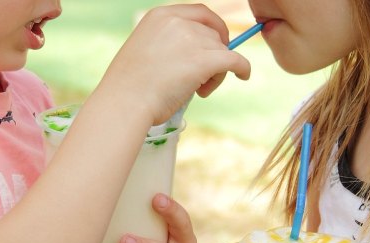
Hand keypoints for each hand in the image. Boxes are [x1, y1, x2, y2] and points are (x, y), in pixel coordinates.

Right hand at [99, 4, 251, 123]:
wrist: (125, 102)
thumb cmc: (130, 86)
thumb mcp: (145, 50)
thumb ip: (168, 44)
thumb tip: (194, 55)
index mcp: (161, 15)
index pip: (200, 13)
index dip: (213, 28)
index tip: (216, 43)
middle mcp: (178, 22)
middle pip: (213, 33)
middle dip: (213, 55)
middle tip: (202, 79)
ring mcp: (192, 39)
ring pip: (222, 51)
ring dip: (217, 72)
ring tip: (199, 90)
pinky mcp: (204, 60)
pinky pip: (235, 60)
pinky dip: (243, 67)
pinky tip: (244, 75)